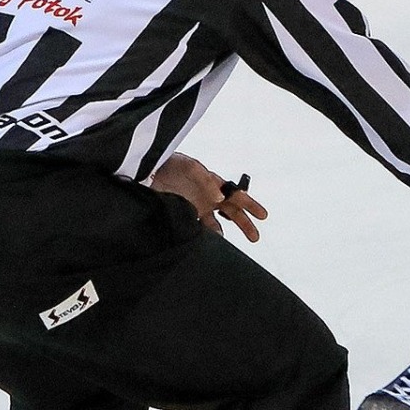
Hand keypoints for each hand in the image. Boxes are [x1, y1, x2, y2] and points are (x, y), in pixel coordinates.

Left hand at [149, 153, 268, 241]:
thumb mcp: (191, 167)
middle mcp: (209, 196)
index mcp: (215, 183)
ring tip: (223, 244)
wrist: (147, 171)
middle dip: (245, 224)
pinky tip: (205, 243)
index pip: (237, 196)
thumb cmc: (172, 164)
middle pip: (232, 212)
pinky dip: (203, 235)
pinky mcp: (184, 214)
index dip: (251, 205)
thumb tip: (220, 198)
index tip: (263, 216)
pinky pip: (198, 227)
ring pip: (215, 224)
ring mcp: (197, 206)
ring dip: (221, 233)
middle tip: (255, 237)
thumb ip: (207, 182)